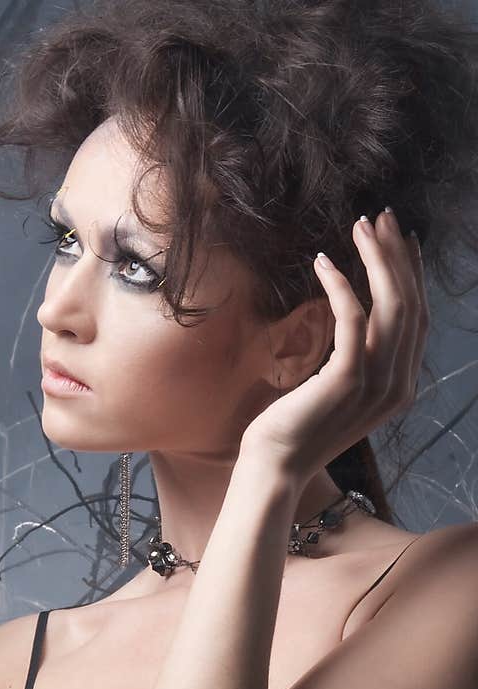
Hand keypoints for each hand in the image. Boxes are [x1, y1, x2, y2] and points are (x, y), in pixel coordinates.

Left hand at [239, 209, 427, 479]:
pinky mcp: (347, 379)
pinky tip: (323, 261)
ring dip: (376, 259)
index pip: (416, 318)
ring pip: (391, 305)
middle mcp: (397, 384)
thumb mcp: (337, 390)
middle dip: (397, 254)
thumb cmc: (295, 427)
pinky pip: (353, 319)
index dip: (411, 274)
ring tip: (359, 226)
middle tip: (380, 217)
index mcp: (399, 386)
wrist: (275, 467)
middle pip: (410, 304)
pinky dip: (341, 286)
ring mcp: (376, 383)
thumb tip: (356, 321)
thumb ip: (358, 361)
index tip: (400, 239)